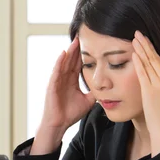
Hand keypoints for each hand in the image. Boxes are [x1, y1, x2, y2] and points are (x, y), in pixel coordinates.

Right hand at [31, 37, 95, 154]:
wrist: (59, 124)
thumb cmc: (70, 114)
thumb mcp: (88, 101)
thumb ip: (95, 92)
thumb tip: (107, 87)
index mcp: (72, 81)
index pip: (79, 64)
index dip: (85, 54)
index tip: (92, 43)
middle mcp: (64, 78)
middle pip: (72, 60)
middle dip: (77, 48)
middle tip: (83, 35)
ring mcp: (57, 81)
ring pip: (64, 63)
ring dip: (69, 52)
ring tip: (75, 40)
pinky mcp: (52, 85)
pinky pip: (56, 71)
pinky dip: (59, 62)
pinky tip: (63, 53)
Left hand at [132, 30, 159, 155]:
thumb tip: (158, 78)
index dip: (152, 50)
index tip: (145, 41)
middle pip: (155, 58)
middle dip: (146, 45)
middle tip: (138, 33)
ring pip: (149, 63)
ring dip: (141, 49)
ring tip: (134, 38)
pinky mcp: (151, 90)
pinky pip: (143, 73)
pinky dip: (139, 62)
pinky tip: (134, 53)